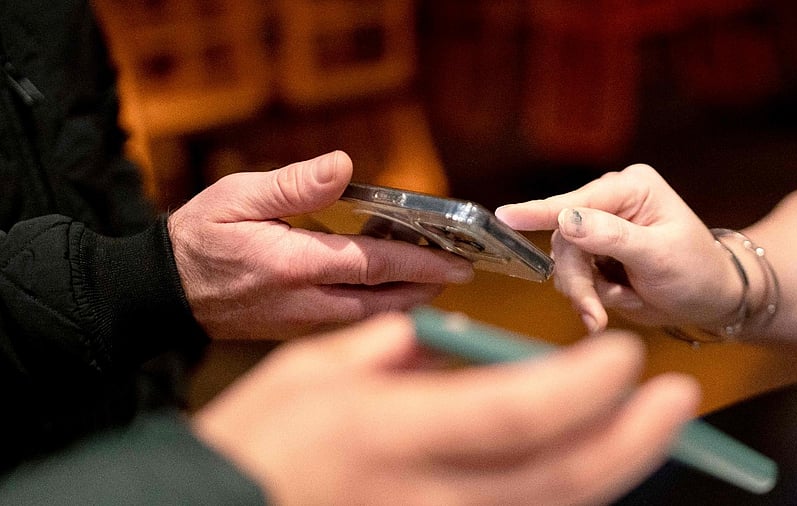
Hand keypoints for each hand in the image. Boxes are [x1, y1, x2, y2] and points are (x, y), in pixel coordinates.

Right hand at [168, 151, 473, 339]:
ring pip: (368, 316)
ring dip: (405, 300)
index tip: (458, 262)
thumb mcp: (238, 196)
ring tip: (433, 280)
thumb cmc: (198, 238)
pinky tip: (387, 289)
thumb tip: (343, 164)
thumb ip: (294, 185)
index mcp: (294, 266)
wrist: (161, 292)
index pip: (373, 266)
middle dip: (426, 288)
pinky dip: (377, 306)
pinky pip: (347, 321)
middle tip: (459, 273)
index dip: (421, 264)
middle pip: (383, 301)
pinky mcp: (294, 329)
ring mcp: (300, 322)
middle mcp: (304, 302)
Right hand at [192, 313, 698, 504]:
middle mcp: (432, 491)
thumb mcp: (309, 374)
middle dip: (632, 439)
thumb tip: (445, 341)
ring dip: (613, 469)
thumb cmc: (258, 443)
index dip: (583, 387)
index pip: (516, 412)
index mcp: (394, 431)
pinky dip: (565, 494)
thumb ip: (389, 351)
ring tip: (648, 430)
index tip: (624, 356)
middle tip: (677, 400)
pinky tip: (587, 466)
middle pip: (560, 476)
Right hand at [495, 164, 741, 332]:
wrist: (711, 300)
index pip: (577, 202)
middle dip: (577, 280)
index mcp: (631, 187)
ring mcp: (599, 230)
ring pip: (565, 263)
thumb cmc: (697, 271)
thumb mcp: (659, 254)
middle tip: (593, 314)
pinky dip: (590, 298)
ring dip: (583, 293)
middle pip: (565, 239)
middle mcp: (610, 202)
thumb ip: (612, 237)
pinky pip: (574, 277)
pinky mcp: (594, 256)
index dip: (540, 212)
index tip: (506, 216)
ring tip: (604, 315)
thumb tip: (566, 220)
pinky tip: (617, 302)